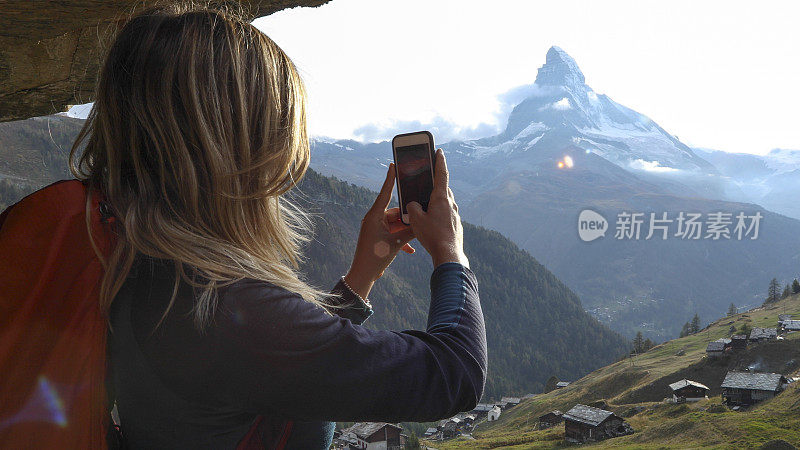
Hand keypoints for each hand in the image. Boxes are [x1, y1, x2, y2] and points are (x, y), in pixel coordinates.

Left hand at [344, 163, 415, 298]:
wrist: (363, 275)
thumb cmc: (376, 257)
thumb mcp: (396, 243)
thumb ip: (410, 232)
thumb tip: (422, 223)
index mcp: (374, 216)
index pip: (385, 193)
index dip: (390, 179)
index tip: (393, 165)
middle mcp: (374, 219)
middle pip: (395, 212)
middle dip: (407, 218)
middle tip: (420, 216)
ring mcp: (375, 228)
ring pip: (395, 224)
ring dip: (405, 231)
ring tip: (416, 237)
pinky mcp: (377, 237)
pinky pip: (392, 234)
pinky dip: (400, 240)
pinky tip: (410, 250)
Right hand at [407, 148, 468, 268]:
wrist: (449, 254)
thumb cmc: (432, 236)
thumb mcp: (416, 220)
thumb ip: (412, 207)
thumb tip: (414, 205)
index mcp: (441, 198)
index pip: (441, 174)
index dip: (439, 161)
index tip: (439, 151)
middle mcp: (450, 204)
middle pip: (443, 189)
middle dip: (435, 184)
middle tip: (427, 180)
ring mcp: (455, 214)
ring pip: (445, 202)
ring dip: (436, 201)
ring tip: (426, 206)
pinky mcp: (456, 224)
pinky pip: (447, 214)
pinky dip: (439, 214)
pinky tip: (432, 223)